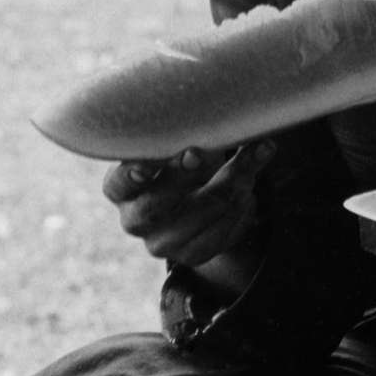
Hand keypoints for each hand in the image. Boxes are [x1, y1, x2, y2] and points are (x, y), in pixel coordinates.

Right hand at [102, 139, 275, 266]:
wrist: (202, 201)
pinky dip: (244, 204)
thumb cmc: (187, 160)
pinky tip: (250, 189)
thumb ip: (192, 134)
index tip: (148, 163)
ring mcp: (162, 243)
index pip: (119, 185)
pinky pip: (225, 229)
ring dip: (234, 181)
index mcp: (121, 189)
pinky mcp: (192, 255)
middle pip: (156, 205)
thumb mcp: (181, 145)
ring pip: (203, 212)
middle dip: (185, 175)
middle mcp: (135, 220)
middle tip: (203, 151)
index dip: (132, 175)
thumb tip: (225, 121)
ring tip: (256, 153)